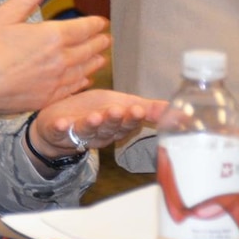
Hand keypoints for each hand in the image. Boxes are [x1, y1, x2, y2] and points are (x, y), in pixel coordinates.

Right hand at [0, 0, 110, 120]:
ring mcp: (54, 82)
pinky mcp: (47, 99)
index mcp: (50, 36)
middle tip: (106, 40)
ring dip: (94, 63)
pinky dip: (82, 83)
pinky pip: (71, 89)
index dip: (94, 25)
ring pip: (83, 70)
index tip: (101, 23)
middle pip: (87, 50)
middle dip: (98, 43)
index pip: (82, 29)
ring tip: (102, 59)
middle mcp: (58, 60)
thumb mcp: (4, 16)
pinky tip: (84, 80)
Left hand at [30, 90, 164, 158]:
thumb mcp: (122, 105)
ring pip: (88, 130)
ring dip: (92, 124)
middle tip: (118, 110)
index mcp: (116, 127)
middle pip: (109, 128)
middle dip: (114, 120)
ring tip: (96, 116)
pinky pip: (59, 131)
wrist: (56, 123)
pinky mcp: (57, 131)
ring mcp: (78, 133)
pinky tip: (62, 123)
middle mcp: (99, 133)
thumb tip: (182, 112)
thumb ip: (149, 109)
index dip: (132, 119)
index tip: (138, 110)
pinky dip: (61, 127)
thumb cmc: (93, 111)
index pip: (127, 124)